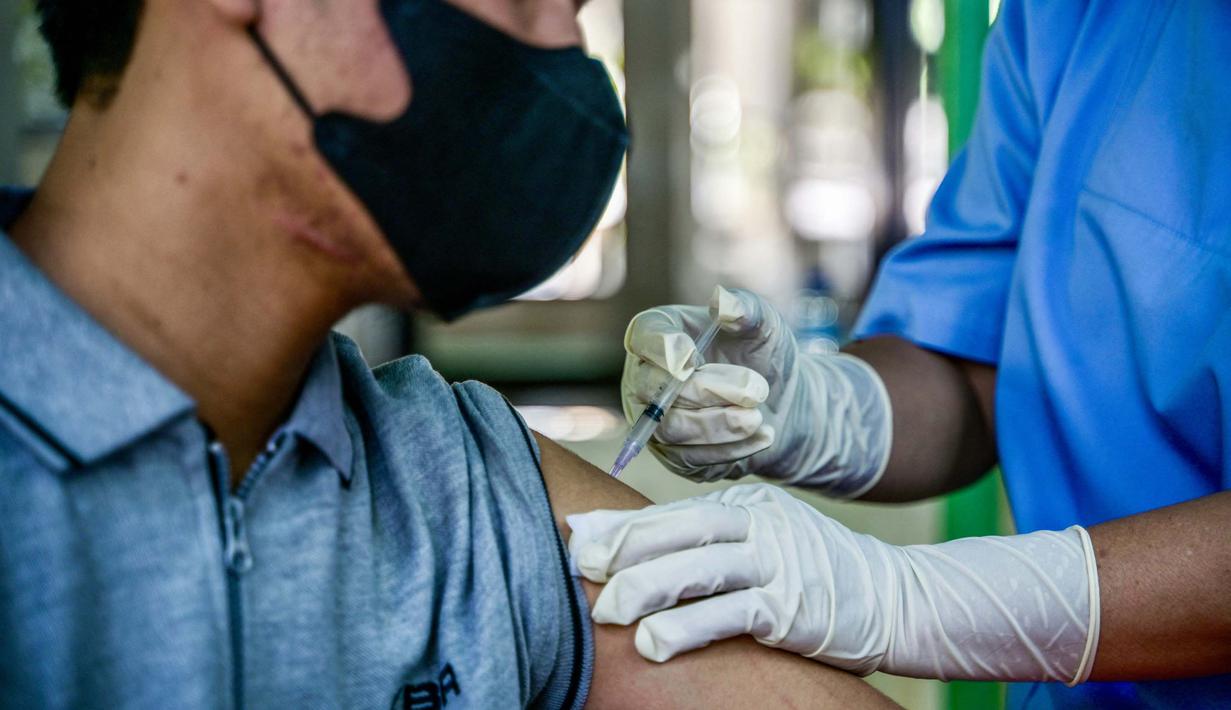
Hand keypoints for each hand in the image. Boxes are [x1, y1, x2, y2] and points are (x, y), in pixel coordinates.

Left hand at [568, 483, 1100, 682]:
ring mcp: (777, 561)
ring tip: (606, 613)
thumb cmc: (809, 573)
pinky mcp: (792, 604)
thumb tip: (619, 545)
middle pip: (677, 530)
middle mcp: (757, 524)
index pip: (669, 512)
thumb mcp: (757, 544)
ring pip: (698, 568)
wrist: (896, 596)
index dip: (618, 528)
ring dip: (646, 589)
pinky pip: (730, 613)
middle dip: (622, 551)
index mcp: (742, 505)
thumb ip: (698, 543)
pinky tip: (655, 644)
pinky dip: (688, 627)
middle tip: (577, 571)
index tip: (574, 544)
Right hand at [620, 286, 891, 496]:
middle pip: (655, 390)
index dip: (662, 348)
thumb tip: (722, 300)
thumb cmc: (763, 356)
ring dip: (719, 424)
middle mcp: (646, 379)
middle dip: (708, 390)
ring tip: (759, 416)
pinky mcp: (675, 456)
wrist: (783, 404)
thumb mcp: (765, 325)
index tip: (692, 355)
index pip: (642, 337)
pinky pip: (691, 458)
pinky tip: (762, 434)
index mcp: (661, 335)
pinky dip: (730, 449)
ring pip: (671, 429)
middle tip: (757, 388)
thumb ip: (745, 308)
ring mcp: (655, 421)